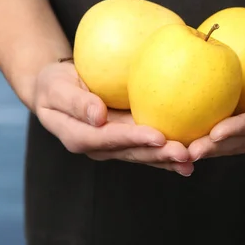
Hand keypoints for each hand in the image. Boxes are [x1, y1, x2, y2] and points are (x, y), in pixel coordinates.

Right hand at [34, 62, 193, 175]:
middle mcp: (99, 146)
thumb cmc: (53, 84)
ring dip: (166, 159)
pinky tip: (188, 155)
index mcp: (79, 137)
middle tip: (184, 153)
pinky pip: (146, 147)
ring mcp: (114, 145)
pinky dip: (166, 152)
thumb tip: (97, 116)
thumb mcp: (55, 88)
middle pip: (131, 152)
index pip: (109, 139)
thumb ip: (75, 102)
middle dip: (158, 154)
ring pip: (142, 154)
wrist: (56, 89)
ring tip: (191, 160)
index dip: (134, 139)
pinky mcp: (125, 138)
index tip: (157, 136)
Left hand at [187, 51, 244, 160]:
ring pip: (231, 144)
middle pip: (240, 142)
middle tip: (188, 151)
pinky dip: (208, 136)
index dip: (237, 130)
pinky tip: (185, 132)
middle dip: (214, 148)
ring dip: (207, 148)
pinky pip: (229, 135)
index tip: (215, 132)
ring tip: (180, 151)